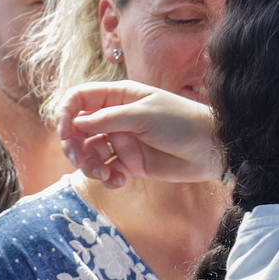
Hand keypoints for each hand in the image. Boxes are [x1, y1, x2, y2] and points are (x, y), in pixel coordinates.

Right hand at [56, 82, 221, 186]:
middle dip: (74, 146)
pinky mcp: (132, 163)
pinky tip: (119, 182)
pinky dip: (107, 178)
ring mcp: (123, 141)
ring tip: (105, 175)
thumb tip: (76, 124)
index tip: (68, 133)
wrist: (212, 149)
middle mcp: (117, 118)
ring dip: (90, 166)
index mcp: (119, 97)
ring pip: (90, 152)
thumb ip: (109, 119)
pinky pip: (107, 170)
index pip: (79, 99)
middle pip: (78, 129)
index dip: (66, 114)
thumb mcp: (144, 115)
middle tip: (80, 161)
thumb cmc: (182, 123)